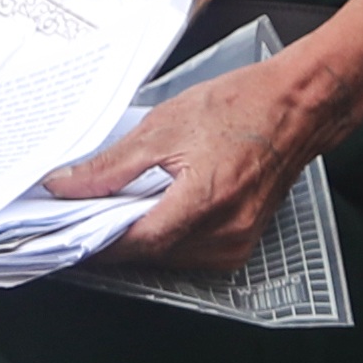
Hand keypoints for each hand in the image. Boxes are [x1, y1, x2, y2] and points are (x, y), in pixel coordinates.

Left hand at [53, 59, 332, 273]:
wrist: (298, 105)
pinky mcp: (241, 242)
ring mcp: (236, 243)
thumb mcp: (164, 125)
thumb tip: (67, 185)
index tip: (63, 232)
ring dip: (138, 240)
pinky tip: (151, 214)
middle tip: (80, 217)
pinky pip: (190, 252)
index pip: (134, 242)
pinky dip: (166, 238)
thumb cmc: (242, 106)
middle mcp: (223, 233)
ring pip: (168, 257)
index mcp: (204, 203)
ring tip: (113, 211)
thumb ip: (111, 165)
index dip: (94, 241)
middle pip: (149, 255)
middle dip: (111, 239)